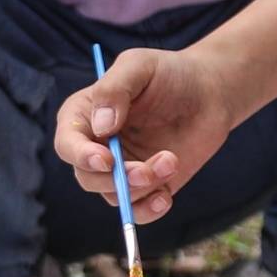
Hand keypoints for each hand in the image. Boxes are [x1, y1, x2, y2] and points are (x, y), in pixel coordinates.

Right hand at [56, 47, 237, 223]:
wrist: (209, 92)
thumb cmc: (169, 73)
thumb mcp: (139, 66)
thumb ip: (115, 89)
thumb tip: (101, 127)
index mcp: (85, 116)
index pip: (67, 144)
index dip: (81, 156)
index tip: (107, 159)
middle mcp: (97, 146)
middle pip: (87, 177)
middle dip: (116, 179)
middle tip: (147, 169)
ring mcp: (121, 169)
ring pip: (113, 195)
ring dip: (141, 188)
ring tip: (171, 160)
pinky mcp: (147, 185)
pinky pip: (137, 210)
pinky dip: (148, 210)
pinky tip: (166, 196)